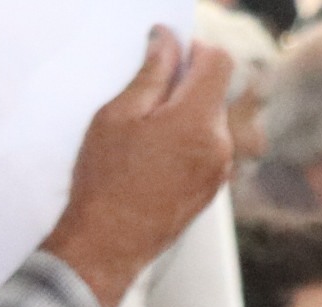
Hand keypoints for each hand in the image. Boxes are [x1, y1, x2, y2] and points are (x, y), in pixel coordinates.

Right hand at [39, 27, 235, 306]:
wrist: (103, 250)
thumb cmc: (102, 185)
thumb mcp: (116, 118)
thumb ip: (150, 74)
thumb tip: (166, 42)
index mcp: (197, 119)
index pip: (218, 61)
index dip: (193, 52)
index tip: (168, 59)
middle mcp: (219, 143)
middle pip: (214, 93)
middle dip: (185, 89)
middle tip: (144, 105)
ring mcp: (218, 171)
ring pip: (210, 123)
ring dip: (184, 119)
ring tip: (145, 141)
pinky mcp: (210, 191)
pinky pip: (207, 151)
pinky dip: (186, 146)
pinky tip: (152, 165)